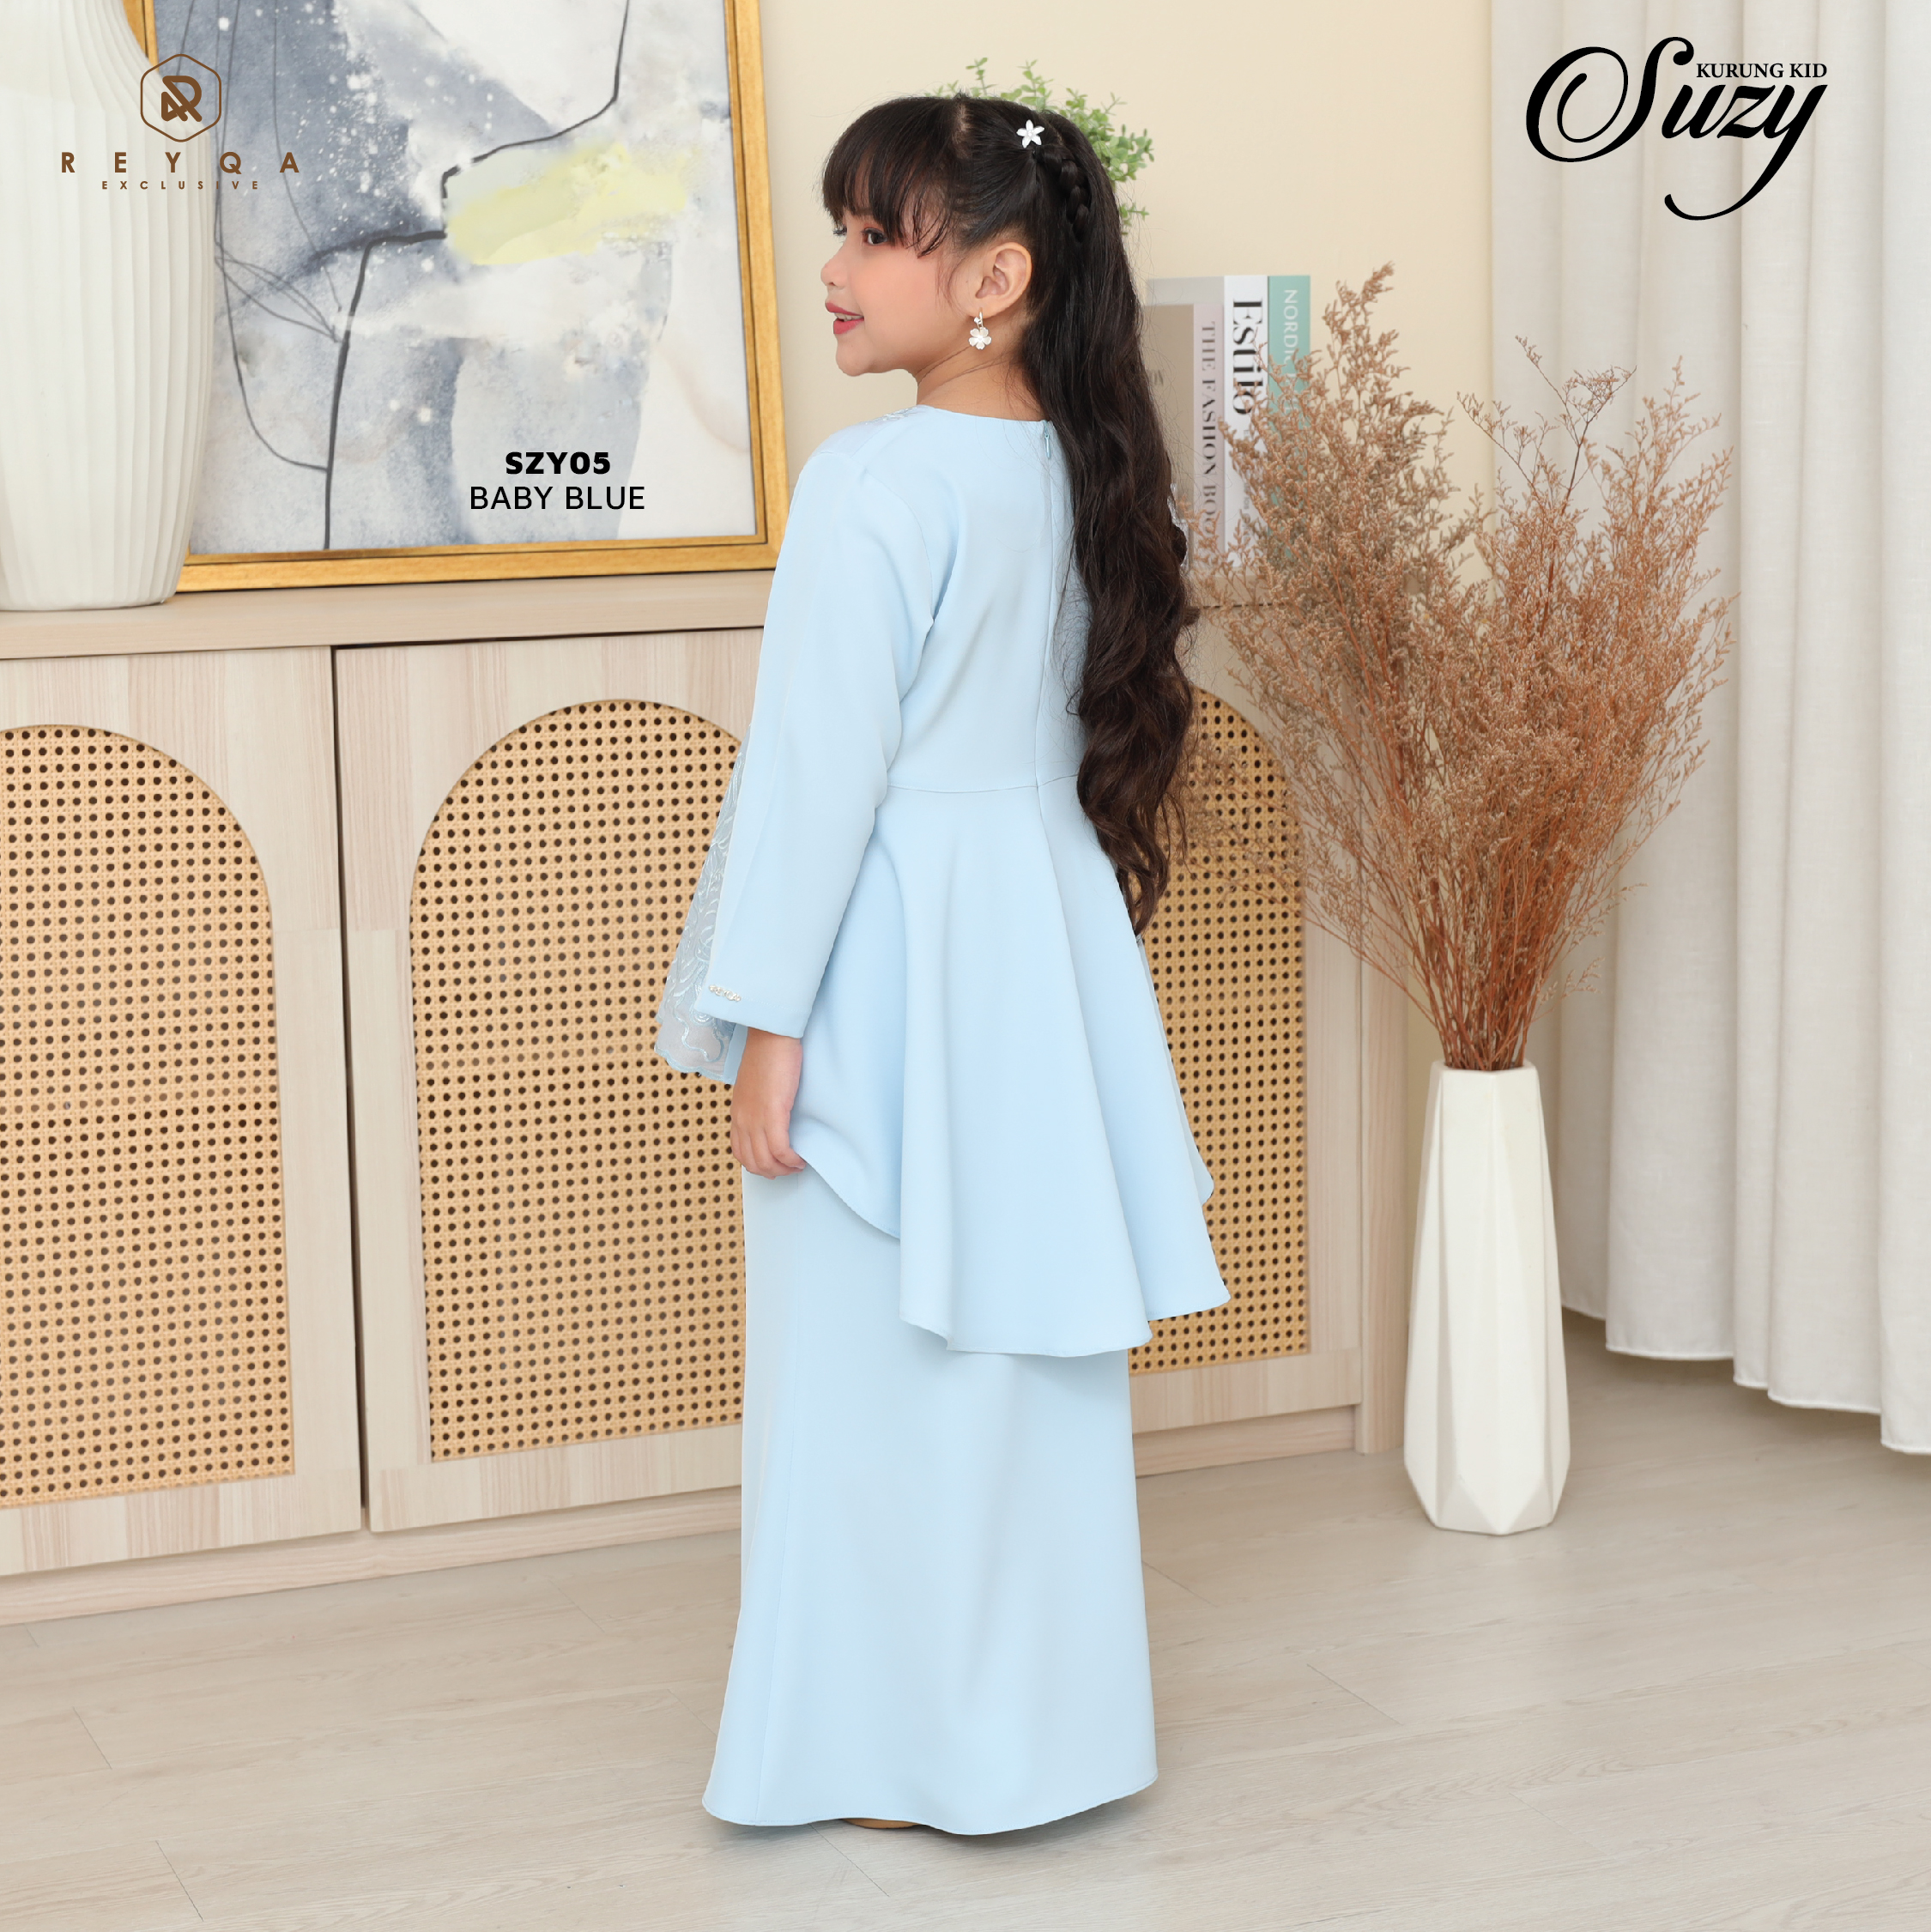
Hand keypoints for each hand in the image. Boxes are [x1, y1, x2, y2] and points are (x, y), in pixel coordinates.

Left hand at [732, 1028, 806, 1177]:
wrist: (770, 1036)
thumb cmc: (767, 1053)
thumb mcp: (755, 1084)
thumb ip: (758, 1102)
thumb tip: (771, 1114)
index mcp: (738, 1113)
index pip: (740, 1152)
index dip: (757, 1164)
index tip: (775, 1164)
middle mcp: (743, 1120)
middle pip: (752, 1162)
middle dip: (772, 1171)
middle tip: (790, 1168)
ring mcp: (756, 1119)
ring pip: (765, 1161)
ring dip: (783, 1169)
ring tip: (797, 1165)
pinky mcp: (773, 1114)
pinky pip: (780, 1150)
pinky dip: (791, 1160)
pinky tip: (801, 1159)